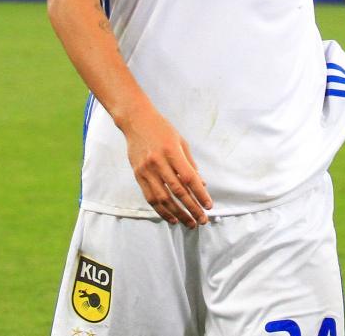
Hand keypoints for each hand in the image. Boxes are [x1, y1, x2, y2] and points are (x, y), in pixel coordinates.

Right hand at [121, 107, 212, 227]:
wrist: (136, 121)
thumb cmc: (162, 129)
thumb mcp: (181, 142)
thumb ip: (190, 164)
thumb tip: (201, 184)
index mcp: (172, 152)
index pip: (188, 178)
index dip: (200, 194)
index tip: (208, 206)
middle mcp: (158, 162)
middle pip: (178, 191)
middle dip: (192, 208)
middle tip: (202, 220)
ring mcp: (146, 170)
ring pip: (163, 199)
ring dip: (178, 213)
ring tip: (189, 223)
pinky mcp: (138, 175)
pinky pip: (150, 198)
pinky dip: (162, 210)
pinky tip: (172, 217)